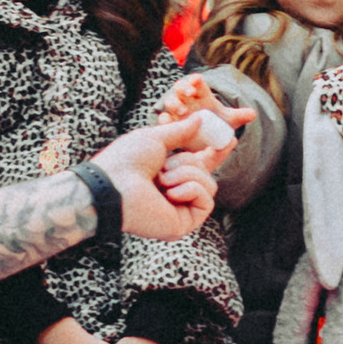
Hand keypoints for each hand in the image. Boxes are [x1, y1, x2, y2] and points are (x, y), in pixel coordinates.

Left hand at [97, 115, 221, 240]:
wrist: (112, 184)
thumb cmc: (126, 160)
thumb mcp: (155, 137)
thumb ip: (180, 131)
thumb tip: (201, 119)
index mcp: (166, 176)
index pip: (198, 166)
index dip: (215, 154)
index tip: (230, 139)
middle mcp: (174, 195)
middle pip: (207, 173)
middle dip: (190, 162)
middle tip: (167, 165)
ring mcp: (180, 211)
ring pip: (210, 185)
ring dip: (187, 174)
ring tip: (161, 179)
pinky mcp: (184, 224)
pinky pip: (207, 201)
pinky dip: (191, 189)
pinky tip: (169, 193)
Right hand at [156, 70, 243, 154]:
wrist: (206, 139)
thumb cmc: (216, 124)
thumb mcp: (228, 121)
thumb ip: (239, 116)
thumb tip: (253, 114)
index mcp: (201, 94)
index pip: (197, 84)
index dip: (196, 81)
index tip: (197, 80)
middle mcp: (187, 100)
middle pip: (180, 88)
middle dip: (183, 88)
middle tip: (189, 94)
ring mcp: (176, 111)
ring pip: (170, 101)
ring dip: (174, 104)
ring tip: (182, 112)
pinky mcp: (170, 123)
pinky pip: (163, 119)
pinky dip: (165, 120)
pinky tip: (168, 122)